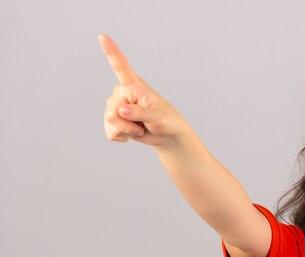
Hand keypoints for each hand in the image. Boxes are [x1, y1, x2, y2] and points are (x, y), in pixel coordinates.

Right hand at [99, 33, 186, 147]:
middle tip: (144, 124)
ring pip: (110, 121)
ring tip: (140, 127)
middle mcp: (122, 93)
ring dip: (126, 130)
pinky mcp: (113, 120)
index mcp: (135, 85)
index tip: (103, 36)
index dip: (111, 52)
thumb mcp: (158, 117)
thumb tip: (121, 109)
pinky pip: (110, 132)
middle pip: (113, 109)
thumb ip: (140, 113)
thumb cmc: (167, 121)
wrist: (166, 135)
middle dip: (128, 123)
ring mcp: (115, 106)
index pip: (121, 66)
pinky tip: (132, 134)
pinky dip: (122, 137)